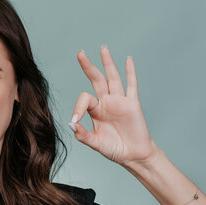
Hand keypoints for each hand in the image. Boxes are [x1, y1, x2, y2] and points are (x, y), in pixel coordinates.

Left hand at [69, 45, 159, 168]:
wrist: (134, 156)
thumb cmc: (114, 149)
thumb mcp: (95, 143)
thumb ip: (83, 135)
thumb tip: (71, 124)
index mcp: (95, 110)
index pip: (84, 99)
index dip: (77, 107)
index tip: (75, 121)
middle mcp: (106, 102)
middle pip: (96, 79)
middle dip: (88, 66)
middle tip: (80, 53)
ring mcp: (120, 101)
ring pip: (113, 77)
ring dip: (108, 62)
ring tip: (103, 48)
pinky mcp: (133, 104)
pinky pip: (132, 85)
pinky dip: (130, 72)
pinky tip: (128, 59)